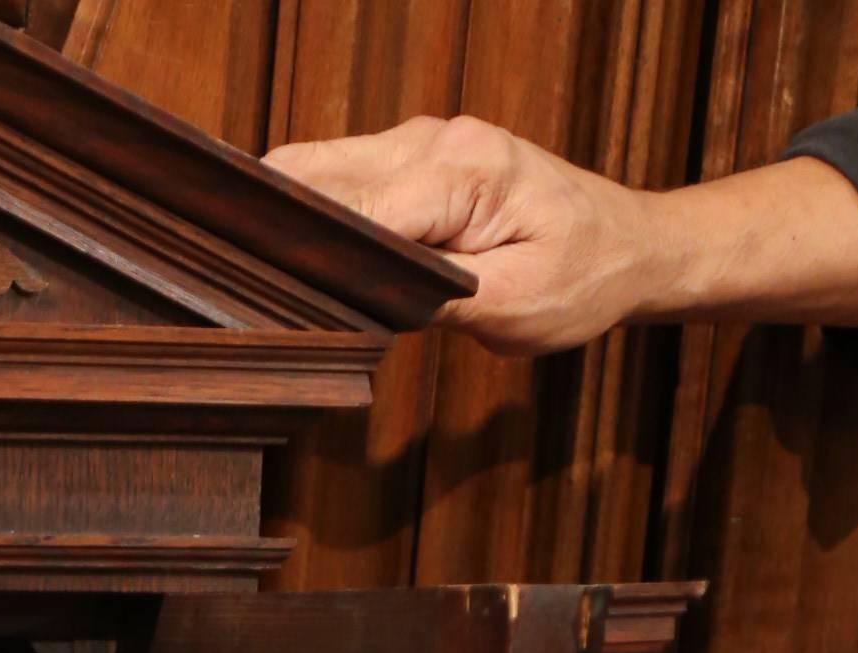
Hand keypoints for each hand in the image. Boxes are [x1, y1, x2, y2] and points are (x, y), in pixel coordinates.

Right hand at [265, 121, 857, 353]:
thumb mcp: (513, 308)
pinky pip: (336, 175)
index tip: (265, 300)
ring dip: (282, 220)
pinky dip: (306, 213)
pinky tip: (289, 257)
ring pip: (313, 171)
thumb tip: (356, 300)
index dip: (304, 255)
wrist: (627, 243)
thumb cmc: (583, 278)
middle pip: (314, 177)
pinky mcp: (409, 158)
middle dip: (272, 231)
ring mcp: (417, 141)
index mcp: (462, 170)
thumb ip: (431, 299)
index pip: (353, 210)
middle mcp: (431, 140)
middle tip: (230, 294)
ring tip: (250, 279)